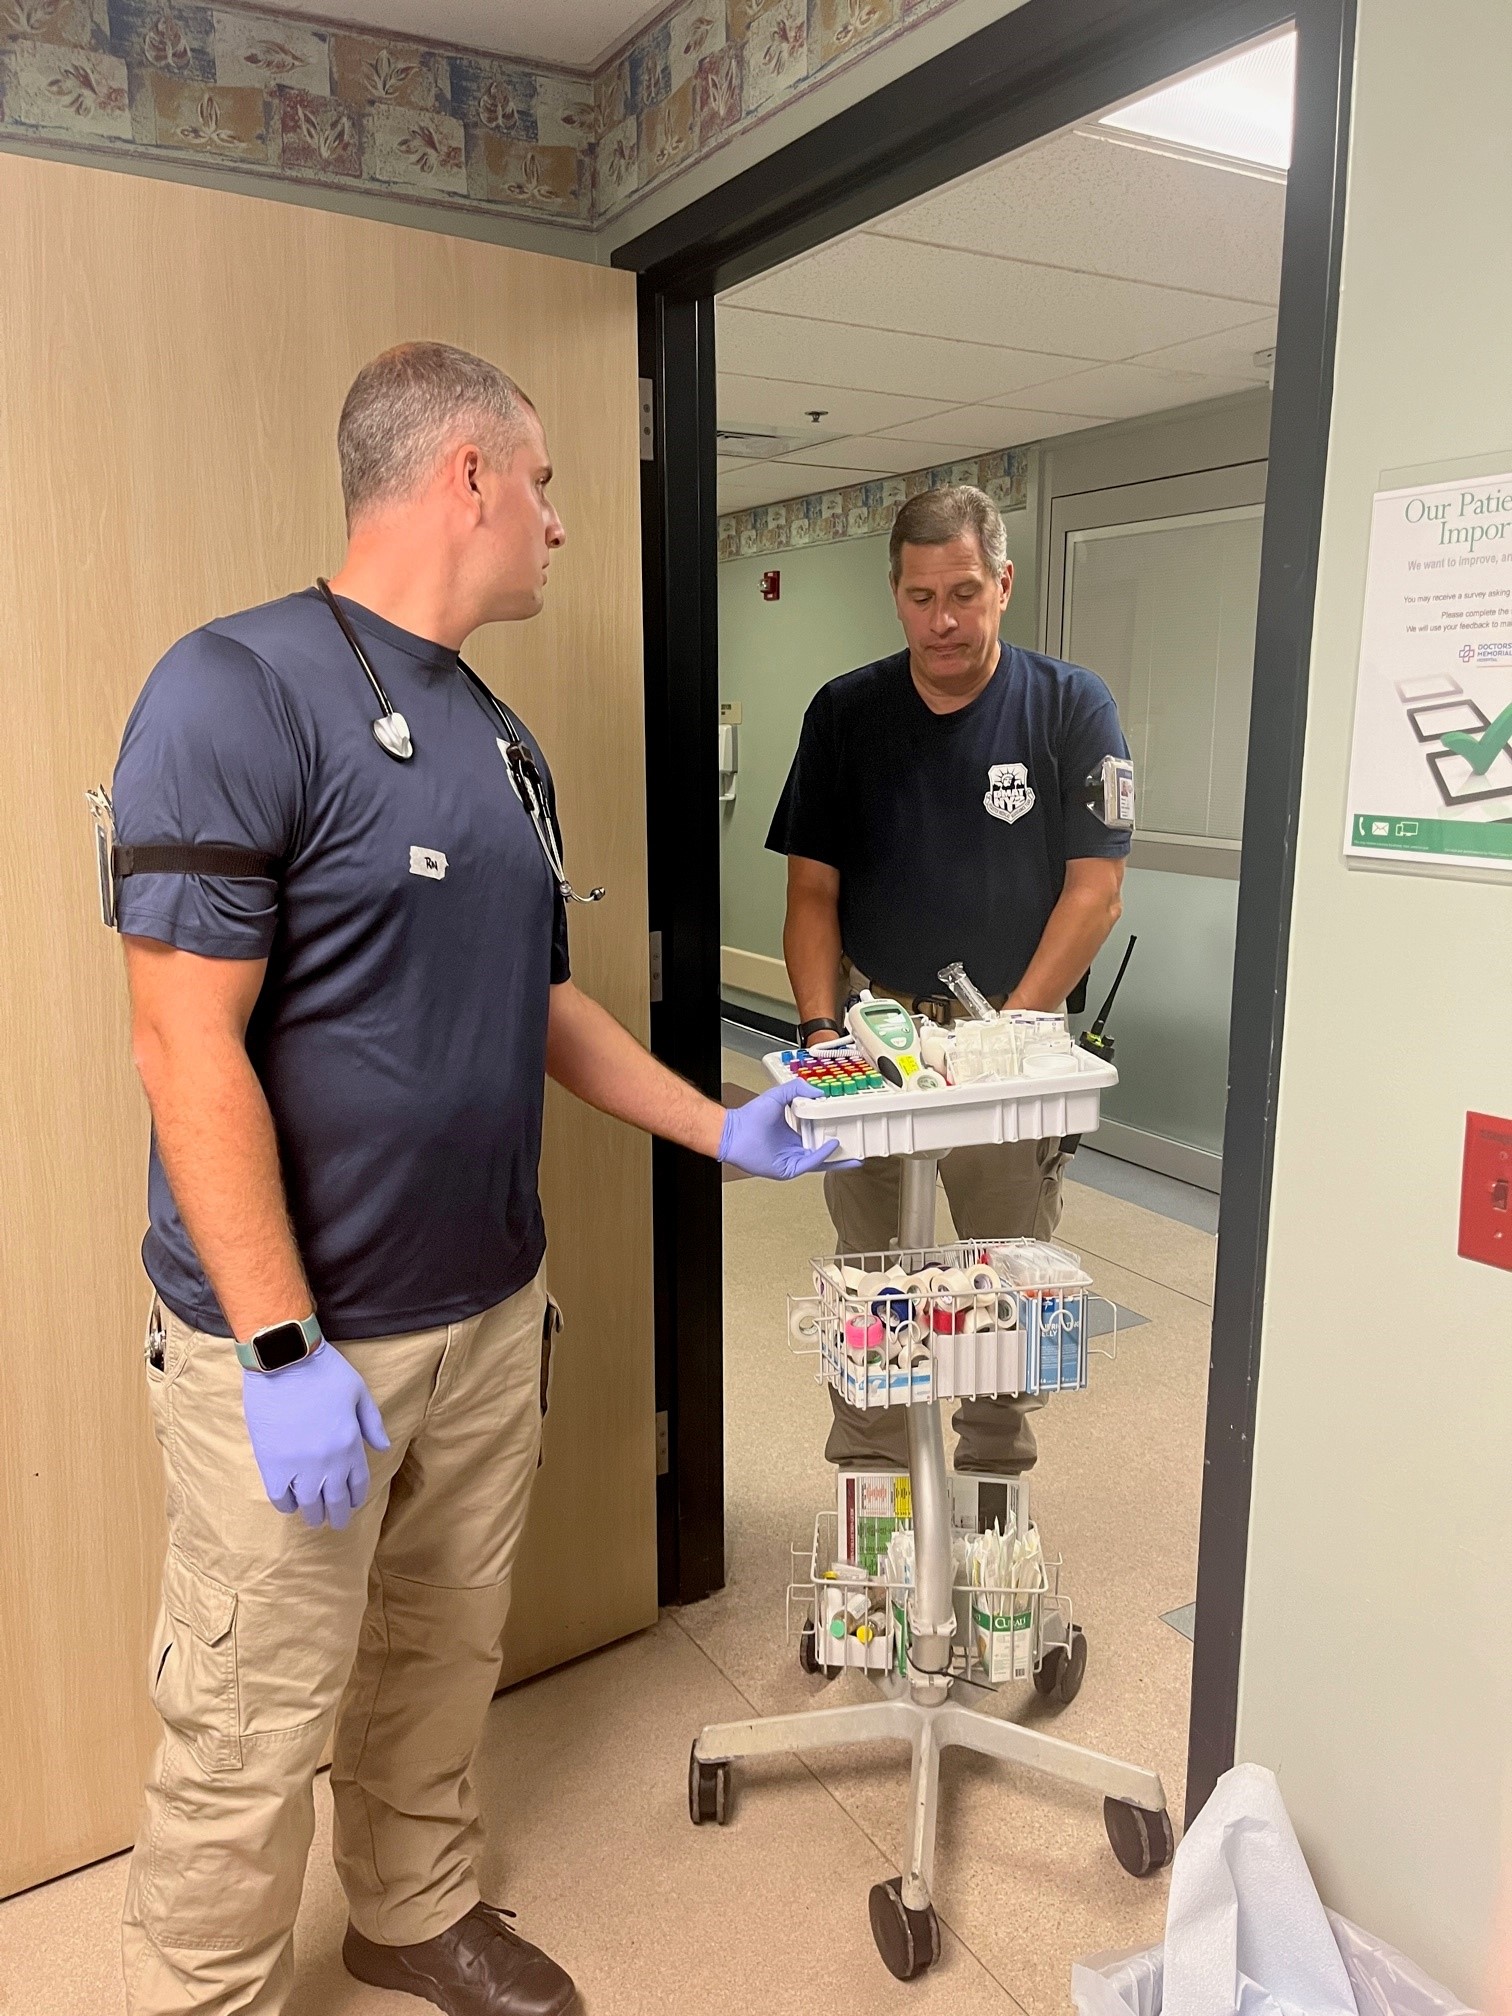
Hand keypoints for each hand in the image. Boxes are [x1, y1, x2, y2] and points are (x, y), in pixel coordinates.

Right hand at [241, 1343, 390, 1530]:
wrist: (284, 1360)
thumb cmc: (325, 1372)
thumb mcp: (359, 1392)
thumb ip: (372, 1423)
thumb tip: (383, 1448)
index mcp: (351, 1445)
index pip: (357, 1484)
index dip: (355, 1497)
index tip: (352, 1503)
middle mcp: (327, 1462)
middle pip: (334, 1501)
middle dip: (337, 1516)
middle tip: (336, 1523)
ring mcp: (298, 1466)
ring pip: (308, 1504)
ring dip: (313, 1514)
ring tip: (314, 1517)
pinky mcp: (271, 1464)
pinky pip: (279, 1497)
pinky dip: (287, 1505)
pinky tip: (291, 1503)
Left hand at [717, 1078, 860, 1179]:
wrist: (733, 1131)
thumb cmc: (749, 1117)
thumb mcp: (778, 1095)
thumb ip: (797, 1088)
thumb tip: (818, 1091)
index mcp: (793, 1134)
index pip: (818, 1135)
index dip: (833, 1132)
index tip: (846, 1126)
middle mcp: (794, 1148)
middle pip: (824, 1152)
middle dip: (841, 1151)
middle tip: (858, 1145)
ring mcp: (792, 1160)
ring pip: (820, 1162)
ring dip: (837, 1158)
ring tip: (854, 1154)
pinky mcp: (787, 1169)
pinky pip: (809, 1164)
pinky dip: (821, 1156)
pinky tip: (831, 1148)